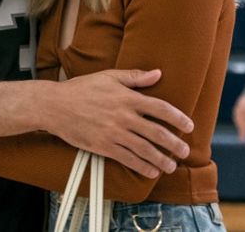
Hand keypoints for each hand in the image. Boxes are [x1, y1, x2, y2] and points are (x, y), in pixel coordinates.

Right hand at [45, 69, 192, 178]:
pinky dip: (142, 167)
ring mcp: (114, 133)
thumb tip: (158, 73)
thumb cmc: (82, 88)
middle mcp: (124, 116)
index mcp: (127, 97)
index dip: (178, 118)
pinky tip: (151, 171)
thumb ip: (135, 76)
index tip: (189, 126)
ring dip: (161, 159)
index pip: (160, 108)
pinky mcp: (104, 146)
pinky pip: (128, 159)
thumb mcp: (109, 76)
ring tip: (171, 166)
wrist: (56, 106)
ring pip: (145, 149)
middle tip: (185, 151)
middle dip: (174, 144)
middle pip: (157, 133)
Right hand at [232, 93, 244, 142]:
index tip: (242, 141)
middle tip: (243, 135)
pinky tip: (239, 120)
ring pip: (237, 117)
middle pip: (240, 122)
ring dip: (238, 123)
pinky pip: (236, 112)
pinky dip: (237, 117)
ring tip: (241, 128)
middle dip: (241, 129)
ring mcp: (241, 105)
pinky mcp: (240, 102)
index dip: (243, 134)